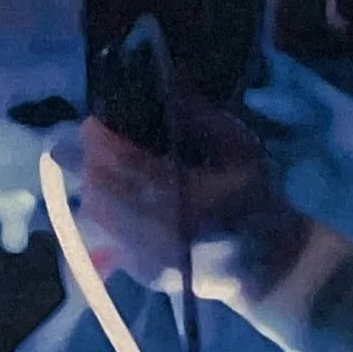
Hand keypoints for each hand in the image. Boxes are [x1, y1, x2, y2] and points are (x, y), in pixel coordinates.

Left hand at [78, 93, 305, 300]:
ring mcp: (159, 262)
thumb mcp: (240, 149)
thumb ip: (201, 115)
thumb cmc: (257, 198)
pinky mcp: (150, 277)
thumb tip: (171, 74)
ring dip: (92, 189)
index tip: (90, 124)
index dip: (107, 148)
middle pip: (113, 199)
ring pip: (106, 222)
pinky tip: (102, 193)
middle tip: (81, 141)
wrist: (270, 263)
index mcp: (202, 202)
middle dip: (90, 166)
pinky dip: (103, 214)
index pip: (139, 172)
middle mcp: (175, 237)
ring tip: (89, 163)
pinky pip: (112, 241)